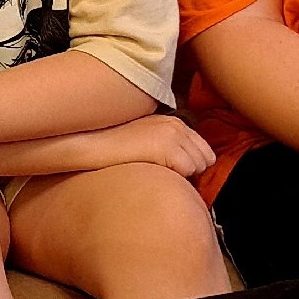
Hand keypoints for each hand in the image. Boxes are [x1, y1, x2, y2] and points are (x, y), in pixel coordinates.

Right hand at [90, 113, 215, 177]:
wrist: (93, 144)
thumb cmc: (114, 148)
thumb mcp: (146, 139)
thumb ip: (167, 146)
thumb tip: (184, 165)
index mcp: (174, 121)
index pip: (203, 149)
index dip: (191, 164)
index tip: (175, 171)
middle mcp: (177, 125)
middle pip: (205, 158)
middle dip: (190, 170)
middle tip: (166, 174)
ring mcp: (173, 134)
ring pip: (199, 166)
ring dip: (183, 174)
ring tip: (158, 172)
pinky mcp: (167, 147)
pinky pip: (187, 170)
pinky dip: (175, 177)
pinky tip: (155, 172)